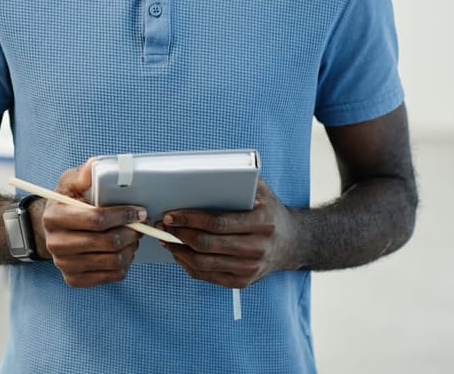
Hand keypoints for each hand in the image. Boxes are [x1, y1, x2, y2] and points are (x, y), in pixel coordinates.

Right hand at [35, 158, 146, 286]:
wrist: (52, 229)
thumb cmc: (66, 203)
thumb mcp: (70, 184)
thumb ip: (83, 175)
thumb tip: (94, 164)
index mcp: (54, 217)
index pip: (97, 219)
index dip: (123, 215)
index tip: (139, 212)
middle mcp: (56, 244)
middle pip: (108, 242)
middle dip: (131, 232)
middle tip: (140, 226)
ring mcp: (64, 264)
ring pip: (113, 261)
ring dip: (130, 249)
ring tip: (132, 237)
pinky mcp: (74, 280)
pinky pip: (111, 276)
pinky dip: (124, 264)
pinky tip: (123, 251)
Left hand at [160, 179, 297, 287]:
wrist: (291, 243)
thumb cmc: (268, 211)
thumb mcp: (261, 191)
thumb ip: (238, 179)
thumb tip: (201, 172)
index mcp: (263, 223)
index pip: (218, 223)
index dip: (190, 219)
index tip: (170, 214)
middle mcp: (258, 248)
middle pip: (208, 245)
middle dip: (179, 234)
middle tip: (162, 225)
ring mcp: (251, 269)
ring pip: (204, 263)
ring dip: (179, 251)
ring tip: (165, 239)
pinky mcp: (243, 282)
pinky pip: (208, 276)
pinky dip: (189, 265)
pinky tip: (179, 253)